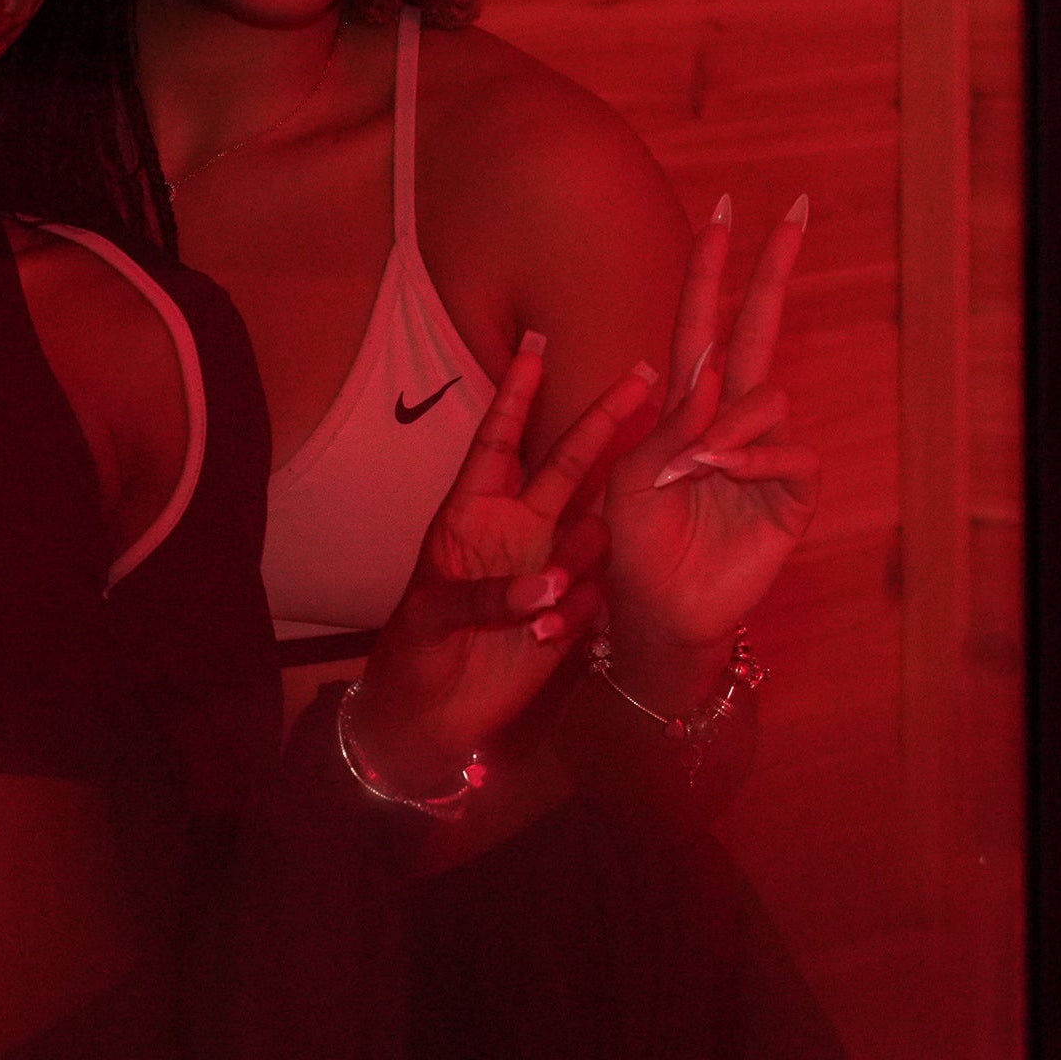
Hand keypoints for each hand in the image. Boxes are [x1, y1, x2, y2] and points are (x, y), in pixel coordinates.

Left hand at [351, 334, 659, 790]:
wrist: (433, 714)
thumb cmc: (416, 653)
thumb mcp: (435, 616)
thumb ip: (489, 596)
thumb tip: (551, 586)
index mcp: (473, 513)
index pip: (500, 441)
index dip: (517, 394)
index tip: (536, 344)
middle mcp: (518, 530)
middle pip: (567, 464)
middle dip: (602, 420)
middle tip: (644, 376)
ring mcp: (548, 567)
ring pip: (595, 527)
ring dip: (599, 534)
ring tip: (580, 560)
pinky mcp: (570, 611)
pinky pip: (595, 594)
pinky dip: (581, 608)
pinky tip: (546, 636)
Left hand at [604, 196, 822, 682]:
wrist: (661, 613)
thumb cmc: (635, 545)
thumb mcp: (630, 476)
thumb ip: (669, 425)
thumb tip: (713, 386)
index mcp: (688, 404)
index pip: (704, 321)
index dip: (713, 268)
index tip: (726, 210)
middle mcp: (732, 419)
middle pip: (759, 328)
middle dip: (775, 269)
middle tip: (798, 211)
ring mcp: (766, 454)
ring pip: (768, 396)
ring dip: (729, 424)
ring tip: (694, 468)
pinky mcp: (793, 496)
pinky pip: (790, 453)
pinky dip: (754, 460)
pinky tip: (723, 476)